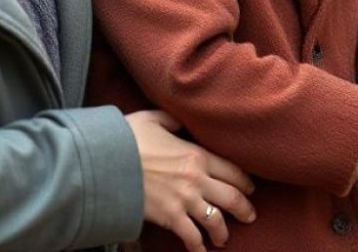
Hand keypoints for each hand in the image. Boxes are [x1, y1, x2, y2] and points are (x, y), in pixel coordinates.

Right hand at [126, 110, 256, 251]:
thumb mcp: (152, 118)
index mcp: (196, 154)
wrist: (108, 161)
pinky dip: (198, 246)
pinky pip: (192, 236)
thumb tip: (180, 122)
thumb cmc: (128, 137)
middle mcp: (196, 179)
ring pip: (216, 221)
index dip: (245, 181)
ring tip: (223, 237)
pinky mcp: (170, 217)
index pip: (232, 170)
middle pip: (232, 198)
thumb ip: (171, 120)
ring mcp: (184, 200)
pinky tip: (200, 251)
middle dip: (244, 209)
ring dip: (222, 232)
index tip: (250, 188)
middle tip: (249, 216)